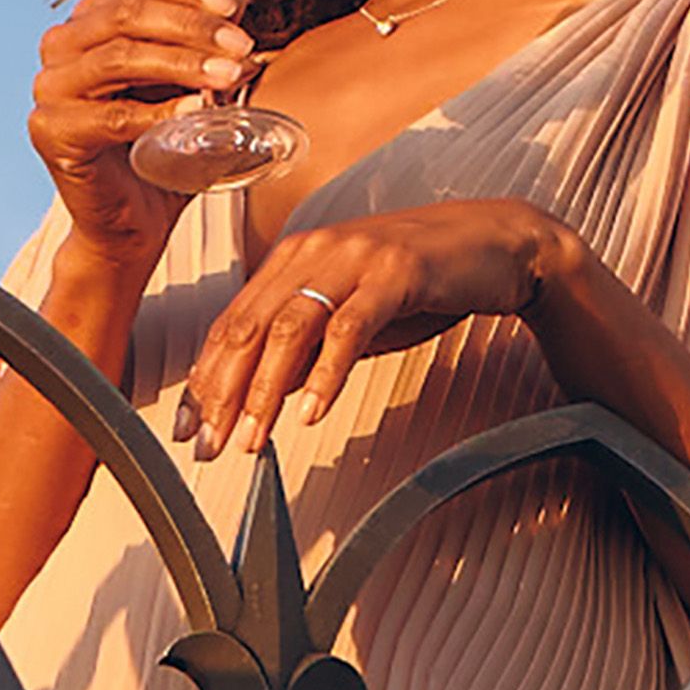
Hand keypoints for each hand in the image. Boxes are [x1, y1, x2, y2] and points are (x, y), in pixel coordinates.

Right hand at [26, 0, 258, 271]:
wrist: (134, 220)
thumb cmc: (162, 145)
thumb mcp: (192, 82)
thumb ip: (209, 39)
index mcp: (89, 21)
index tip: (234, 7)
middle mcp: (60, 46)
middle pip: (127, 14)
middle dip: (192, 26)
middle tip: (240, 46)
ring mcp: (49, 88)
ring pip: (119, 57)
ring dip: (182, 62)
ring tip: (229, 75)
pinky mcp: (51, 131)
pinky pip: (112, 115)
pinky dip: (160, 111)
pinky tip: (198, 109)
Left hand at [184, 198, 570, 459]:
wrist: (499, 244)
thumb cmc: (426, 281)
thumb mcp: (355, 316)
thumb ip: (309, 347)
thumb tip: (263, 394)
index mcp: (297, 258)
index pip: (234, 321)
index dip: (206, 377)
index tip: (190, 426)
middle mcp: (317, 250)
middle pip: (250, 325)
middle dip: (224, 392)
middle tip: (210, 445)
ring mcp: (356, 257)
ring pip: (291, 327)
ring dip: (266, 390)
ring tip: (254, 439)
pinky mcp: (397, 270)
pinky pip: (350, 327)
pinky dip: (327, 374)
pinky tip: (312, 412)